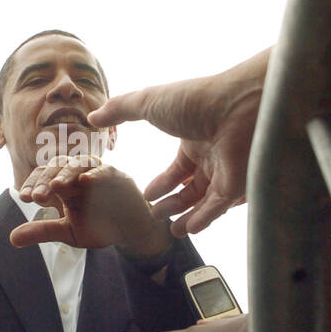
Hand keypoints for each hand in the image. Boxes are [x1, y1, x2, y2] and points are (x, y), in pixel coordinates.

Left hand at [11, 155, 170, 258]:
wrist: (130, 231)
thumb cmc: (100, 226)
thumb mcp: (67, 232)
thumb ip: (43, 231)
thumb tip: (12, 238)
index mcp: (64, 184)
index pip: (43, 176)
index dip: (32, 184)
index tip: (24, 198)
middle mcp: (77, 174)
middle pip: (57, 167)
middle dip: (46, 180)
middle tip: (37, 196)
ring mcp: (97, 173)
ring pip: (79, 163)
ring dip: (66, 173)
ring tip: (55, 185)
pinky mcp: (117, 177)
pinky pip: (105, 170)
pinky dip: (96, 174)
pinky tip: (86, 181)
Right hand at [88, 51, 269, 235]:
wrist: (237, 106)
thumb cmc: (195, 101)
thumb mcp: (149, 102)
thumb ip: (120, 109)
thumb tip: (93, 116)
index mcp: (193, 139)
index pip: (178, 169)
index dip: (162, 184)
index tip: (147, 196)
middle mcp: (211, 157)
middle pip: (191, 189)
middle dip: (173, 204)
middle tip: (155, 216)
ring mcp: (225, 172)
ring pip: (204, 202)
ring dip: (187, 216)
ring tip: (172, 230)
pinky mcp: (237, 185)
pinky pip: (218, 208)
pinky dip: (203, 219)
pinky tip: (188, 229)